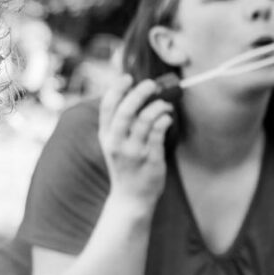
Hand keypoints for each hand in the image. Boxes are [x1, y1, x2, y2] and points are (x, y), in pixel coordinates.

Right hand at [97, 74, 174, 207]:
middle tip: (152, 84)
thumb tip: (134, 93)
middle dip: (140, 92)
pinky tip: (168, 117)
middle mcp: (116, 143)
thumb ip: (120, 123)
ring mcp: (133, 152)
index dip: (117, 89)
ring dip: (158, 106)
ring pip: (145, 119)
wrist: (131, 197)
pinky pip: (158, 133)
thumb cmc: (126, 166)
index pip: (107, 106)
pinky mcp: (150, 159)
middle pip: (126, 110)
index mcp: (105, 136)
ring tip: (165, 104)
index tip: (128, 77)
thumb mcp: (114, 144)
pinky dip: (164, 119)